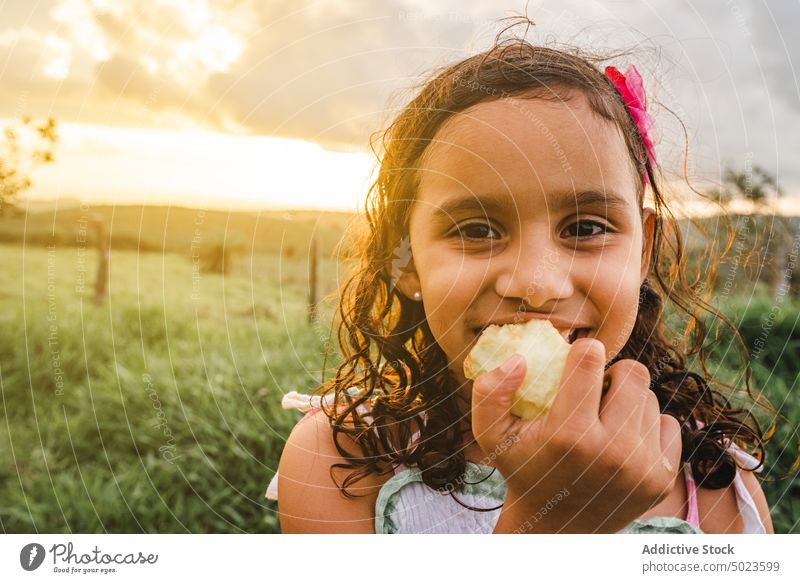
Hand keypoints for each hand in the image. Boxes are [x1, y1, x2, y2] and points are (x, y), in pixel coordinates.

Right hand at [471, 338, 681, 532]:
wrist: (556, 527)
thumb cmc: (523, 468)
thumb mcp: (491, 434)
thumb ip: (490, 392)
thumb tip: (520, 359)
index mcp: (569, 435)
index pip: (591, 360)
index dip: (584, 350)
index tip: (579, 356)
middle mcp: (611, 452)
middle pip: (632, 372)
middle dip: (612, 373)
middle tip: (594, 390)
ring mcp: (642, 467)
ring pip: (649, 397)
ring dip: (627, 400)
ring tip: (605, 418)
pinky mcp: (662, 478)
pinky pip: (668, 423)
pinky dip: (647, 425)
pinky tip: (624, 438)